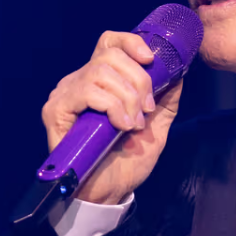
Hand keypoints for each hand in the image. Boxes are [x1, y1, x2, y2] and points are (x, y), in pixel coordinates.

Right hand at [41, 31, 183, 205]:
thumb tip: (179, 72)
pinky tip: (121, 126)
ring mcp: (65, 94)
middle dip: (138, 80)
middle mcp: (79, 81)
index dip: (131, 42)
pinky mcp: (55, 110)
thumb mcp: (156, 126)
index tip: (152, 60)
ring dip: (126, 97)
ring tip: (133, 123)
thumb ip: (166, 98)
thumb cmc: (127, 161)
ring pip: (100, 72)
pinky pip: (87, 91)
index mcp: (100, 80)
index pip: (110, 42)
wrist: (109, 192)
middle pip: (110, 55)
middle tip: (147, 109)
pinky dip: (111, 106)